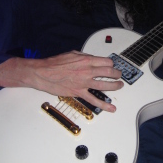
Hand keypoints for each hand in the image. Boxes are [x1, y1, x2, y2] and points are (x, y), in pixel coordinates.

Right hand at [0, 51, 122, 111]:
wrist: (43, 73)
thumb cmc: (55, 63)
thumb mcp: (72, 54)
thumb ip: (84, 57)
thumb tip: (93, 59)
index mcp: (86, 60)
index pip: (106, 62)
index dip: (111, 64)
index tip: (111, 66)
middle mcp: (87, 71)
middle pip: (109, 72)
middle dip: (117, 74)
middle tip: (119, 75)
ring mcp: (84, 83)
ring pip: (105, 85)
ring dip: (115, 86)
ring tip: (119, 86)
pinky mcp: (79, 93)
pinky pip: (94, 100)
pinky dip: (104, 105)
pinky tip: (111, 108)